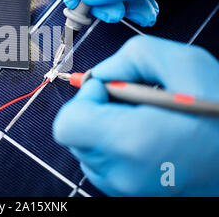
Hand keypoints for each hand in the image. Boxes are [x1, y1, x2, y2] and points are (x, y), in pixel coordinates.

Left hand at [53, 35, 218, 195]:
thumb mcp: (185, 64)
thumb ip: (129, 58)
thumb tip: (99, 74)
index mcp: (130, 142)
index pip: (67, 123)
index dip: (84, 98)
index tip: (109, 89)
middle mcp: (122, 174)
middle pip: (75, 135)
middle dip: (95, 109)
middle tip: (131, 102)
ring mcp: (125, 190)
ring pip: (87, 149)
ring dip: (104, 128)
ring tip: (144, 121)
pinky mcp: (131, 195)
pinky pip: (104, 164)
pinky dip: (114, 146)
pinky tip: (146, 138)